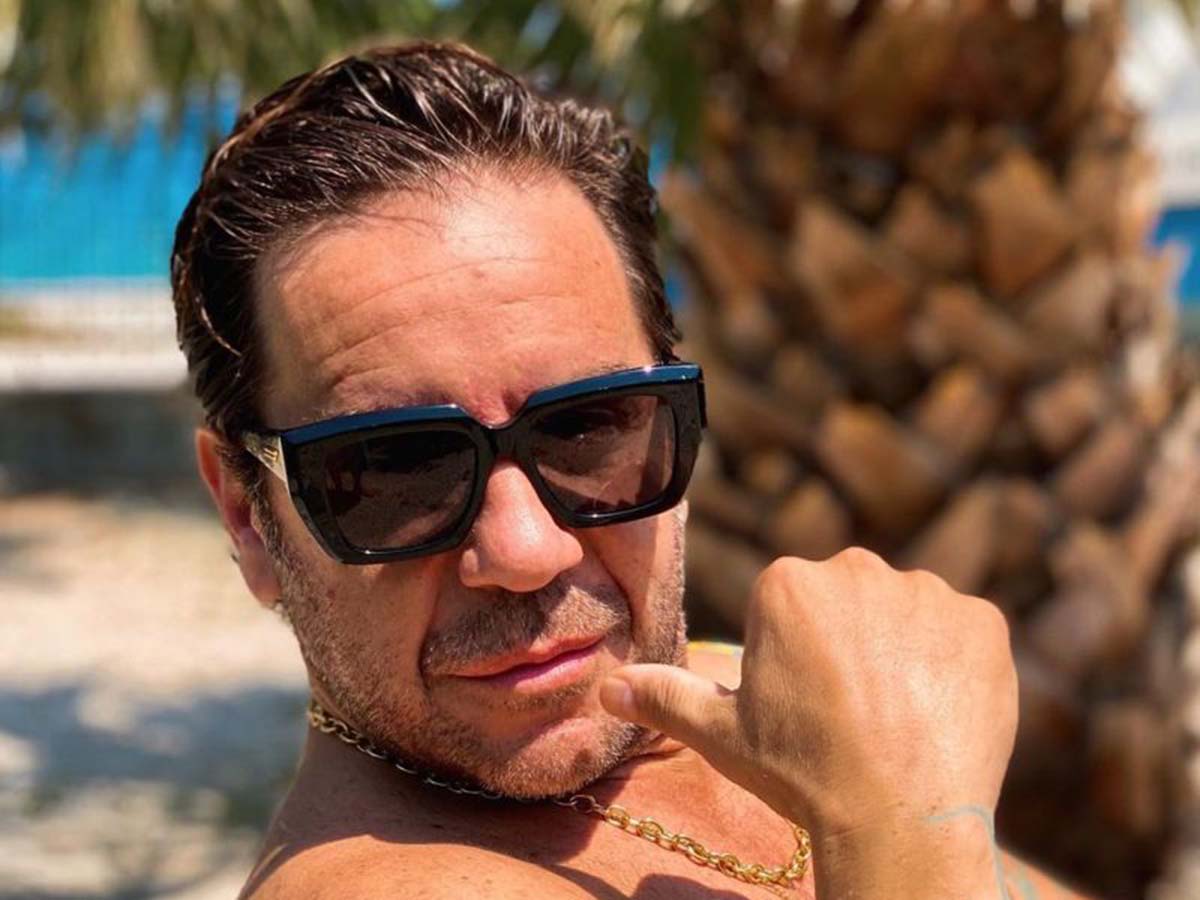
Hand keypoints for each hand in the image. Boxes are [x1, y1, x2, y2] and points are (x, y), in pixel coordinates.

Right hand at [600, 549, 1018, 897]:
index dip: (794, 661)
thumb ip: (665, 694)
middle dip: (847, 644)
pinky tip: (938, 712)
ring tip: (896, 717)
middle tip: (848, 712)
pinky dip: (954, 664)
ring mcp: (927, 592)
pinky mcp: (983, 621)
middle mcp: (857, 568)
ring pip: (906, 614)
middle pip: (848, 600)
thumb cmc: (801, 771)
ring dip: (902, 650)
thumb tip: (608, 684)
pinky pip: (962, 632)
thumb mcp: (722, 734)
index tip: (804, 705)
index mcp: (787, 583)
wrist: (900, 817)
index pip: (790, 608)